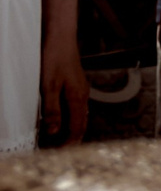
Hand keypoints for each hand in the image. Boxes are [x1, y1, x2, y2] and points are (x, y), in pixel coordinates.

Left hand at [37, 29, 85, 146]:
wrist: (60, 37)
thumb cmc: (53, 58)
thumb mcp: (48, 86)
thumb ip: (51, 110)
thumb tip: (52, 131)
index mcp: (78, 98)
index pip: (76, 129)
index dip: (68, 144)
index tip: (57, 154)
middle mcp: (83, 96)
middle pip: (81, 125)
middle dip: (72, 140)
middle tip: (58, 152)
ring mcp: (81, 90)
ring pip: (80, 117)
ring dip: (71, 130)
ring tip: (58, 140)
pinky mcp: (76, 86)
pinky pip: (76, 108)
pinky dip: (70, 119)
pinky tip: (61, 120)